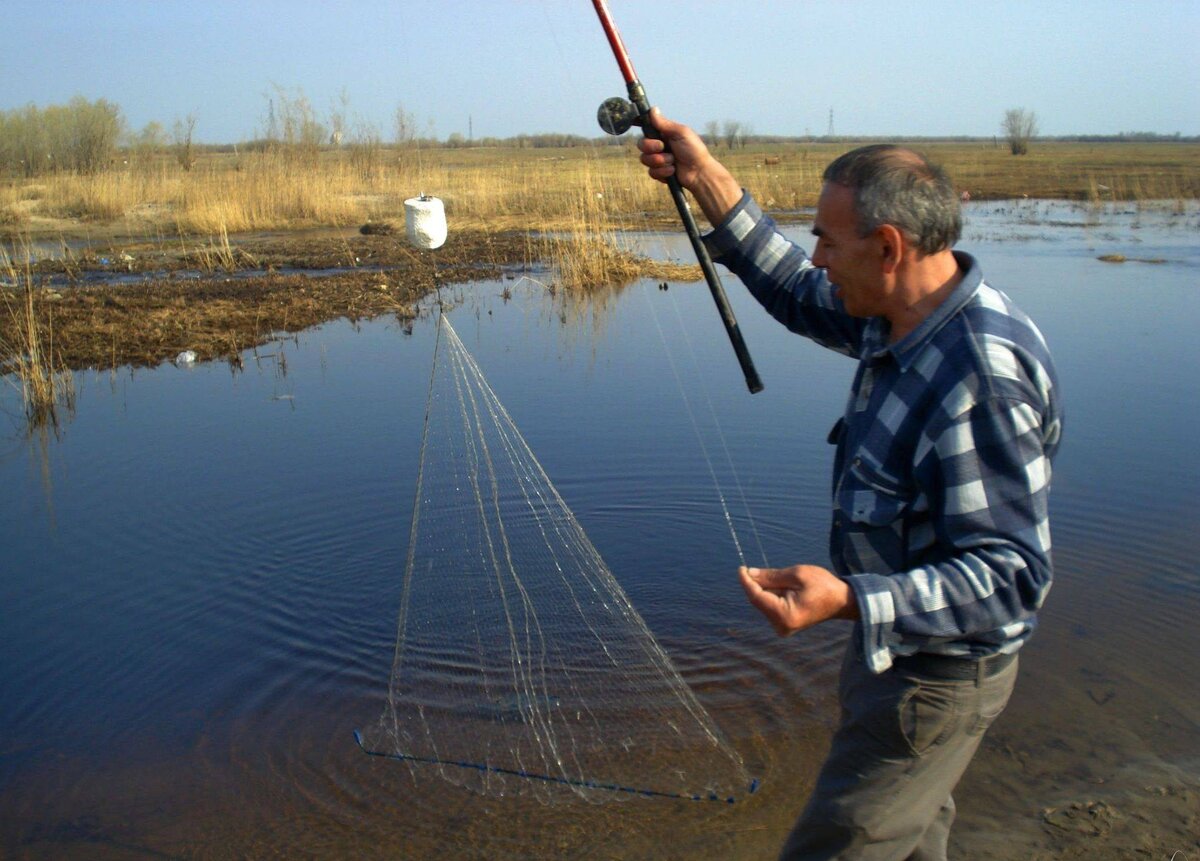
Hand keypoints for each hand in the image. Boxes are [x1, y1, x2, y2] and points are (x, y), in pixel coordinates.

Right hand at [637, 109, 711, 188]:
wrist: (699, 172)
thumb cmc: (694, 150)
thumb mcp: (681, 133)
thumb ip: (665, 123)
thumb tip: (653, 109)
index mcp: (663, 133)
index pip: (646, 128)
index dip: (641, 127)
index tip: (638, 126)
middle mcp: (658, 145)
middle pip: (641, 144)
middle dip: (651, 147)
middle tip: (663, 148)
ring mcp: (658, 159)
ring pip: (644, 159)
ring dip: (659, 161)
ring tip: (673, 161)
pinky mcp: (659, 172)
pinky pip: (651, 172)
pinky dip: (663, 172)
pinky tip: (673, 170)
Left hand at [738, 564, 859, 636]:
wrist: (841, 601)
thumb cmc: (823, 585)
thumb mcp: (797, 574)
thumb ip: (772, 576)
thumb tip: (750, 574)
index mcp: (785, 615)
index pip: (756, 597)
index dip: (746, 581)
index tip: (741, 568)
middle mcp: (781, 626)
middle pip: (759, 600)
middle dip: (758, 583)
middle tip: (760, 568)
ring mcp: (782, 627)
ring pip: (764, 602)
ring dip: (767, 588)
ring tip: (787, 581)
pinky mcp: (784, 624)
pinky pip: (771, 605)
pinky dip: (772, 594)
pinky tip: (785, 588)